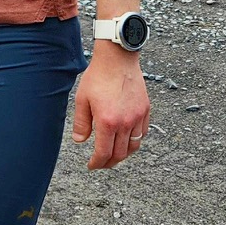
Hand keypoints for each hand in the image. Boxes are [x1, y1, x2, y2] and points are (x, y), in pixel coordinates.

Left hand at [72, 45, 149, 169]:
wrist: (117, 59)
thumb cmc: (98, 76)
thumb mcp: (82, 99)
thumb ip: (81, 123)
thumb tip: (80, 141)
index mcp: (107, 122)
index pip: (104, 153)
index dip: (97, 163)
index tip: (91, 165)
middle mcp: (125, 122)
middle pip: (120, 154)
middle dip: (109, 162)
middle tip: (101, 163)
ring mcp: (137, 117)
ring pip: (134, 146)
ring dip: (123, 154)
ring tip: (114, 154)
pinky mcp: (145, 110)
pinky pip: (142, 133)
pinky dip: (134, 141)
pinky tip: (126, 139)